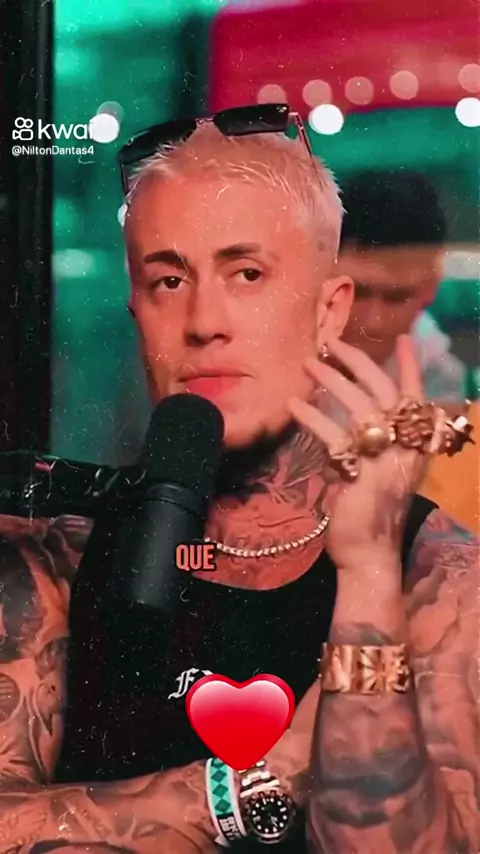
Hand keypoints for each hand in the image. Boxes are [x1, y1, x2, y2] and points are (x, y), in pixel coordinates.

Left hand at [289, 335, 427, 570]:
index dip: (410, 366)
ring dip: (332, 380)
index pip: (417, 397)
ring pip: (360, 406)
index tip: (405, 337)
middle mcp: (406, 449)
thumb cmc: (373, 511)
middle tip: (332, 343)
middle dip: (359, 362)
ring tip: (309, 364)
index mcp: (416, 446)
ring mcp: (386, 461)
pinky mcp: (361, 475)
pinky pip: (334, 436)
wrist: (370, 554)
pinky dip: (312, 417)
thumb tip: (360, 410)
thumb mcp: (386, 471)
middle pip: (385, 392)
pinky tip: (294, 405)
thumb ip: (381, 441)